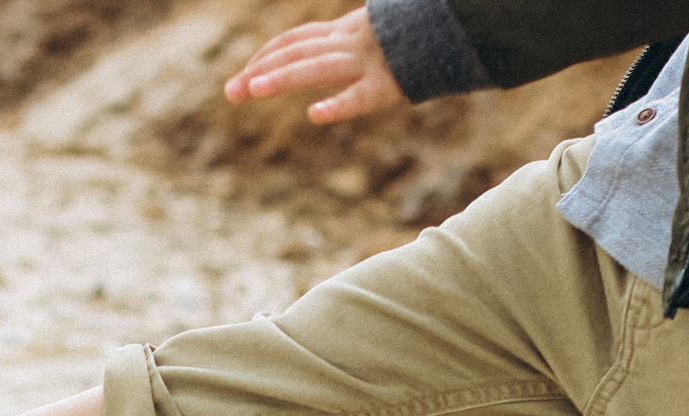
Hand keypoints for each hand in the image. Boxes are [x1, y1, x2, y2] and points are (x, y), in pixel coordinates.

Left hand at [223, 6, 403, 124]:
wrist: (458, 30)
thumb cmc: (417, 40)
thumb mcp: (374, 36)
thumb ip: (345, 46)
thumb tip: (317, 60)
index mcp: (345, 31)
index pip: (294, 41)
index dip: (265, 57)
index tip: (243, 77)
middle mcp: (350, 43)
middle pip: (295, 53)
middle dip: (260, 70)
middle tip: (230, 92)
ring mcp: (368, 62)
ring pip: (318, 68)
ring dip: (283, 78)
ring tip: (254, 91)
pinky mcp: (389, 85)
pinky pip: (361, 96)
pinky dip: (339, 104)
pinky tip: (316, 114)